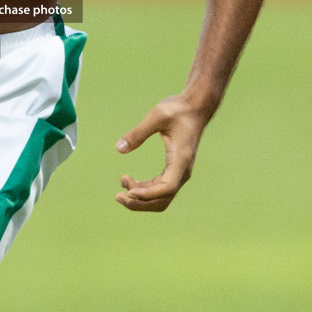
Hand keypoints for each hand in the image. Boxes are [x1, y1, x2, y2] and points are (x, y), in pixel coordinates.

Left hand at [115, 95, 208, 211]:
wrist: (194, 109)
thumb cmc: (177, 110)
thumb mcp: (157, 116)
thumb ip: (138, 132)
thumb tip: (119, 148)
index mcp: (181, 160)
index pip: (167, 187)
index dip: (148, 194)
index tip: (129, 191)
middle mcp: (182, 171)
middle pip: (163, 199)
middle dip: (140, 203)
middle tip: (118, 196)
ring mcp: (178, 173)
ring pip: (160, 198)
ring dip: (140, 199)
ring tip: (120, 189)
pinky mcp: (173, 170)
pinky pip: (158, 189)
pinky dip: (143, 190)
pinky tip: (128, 181)